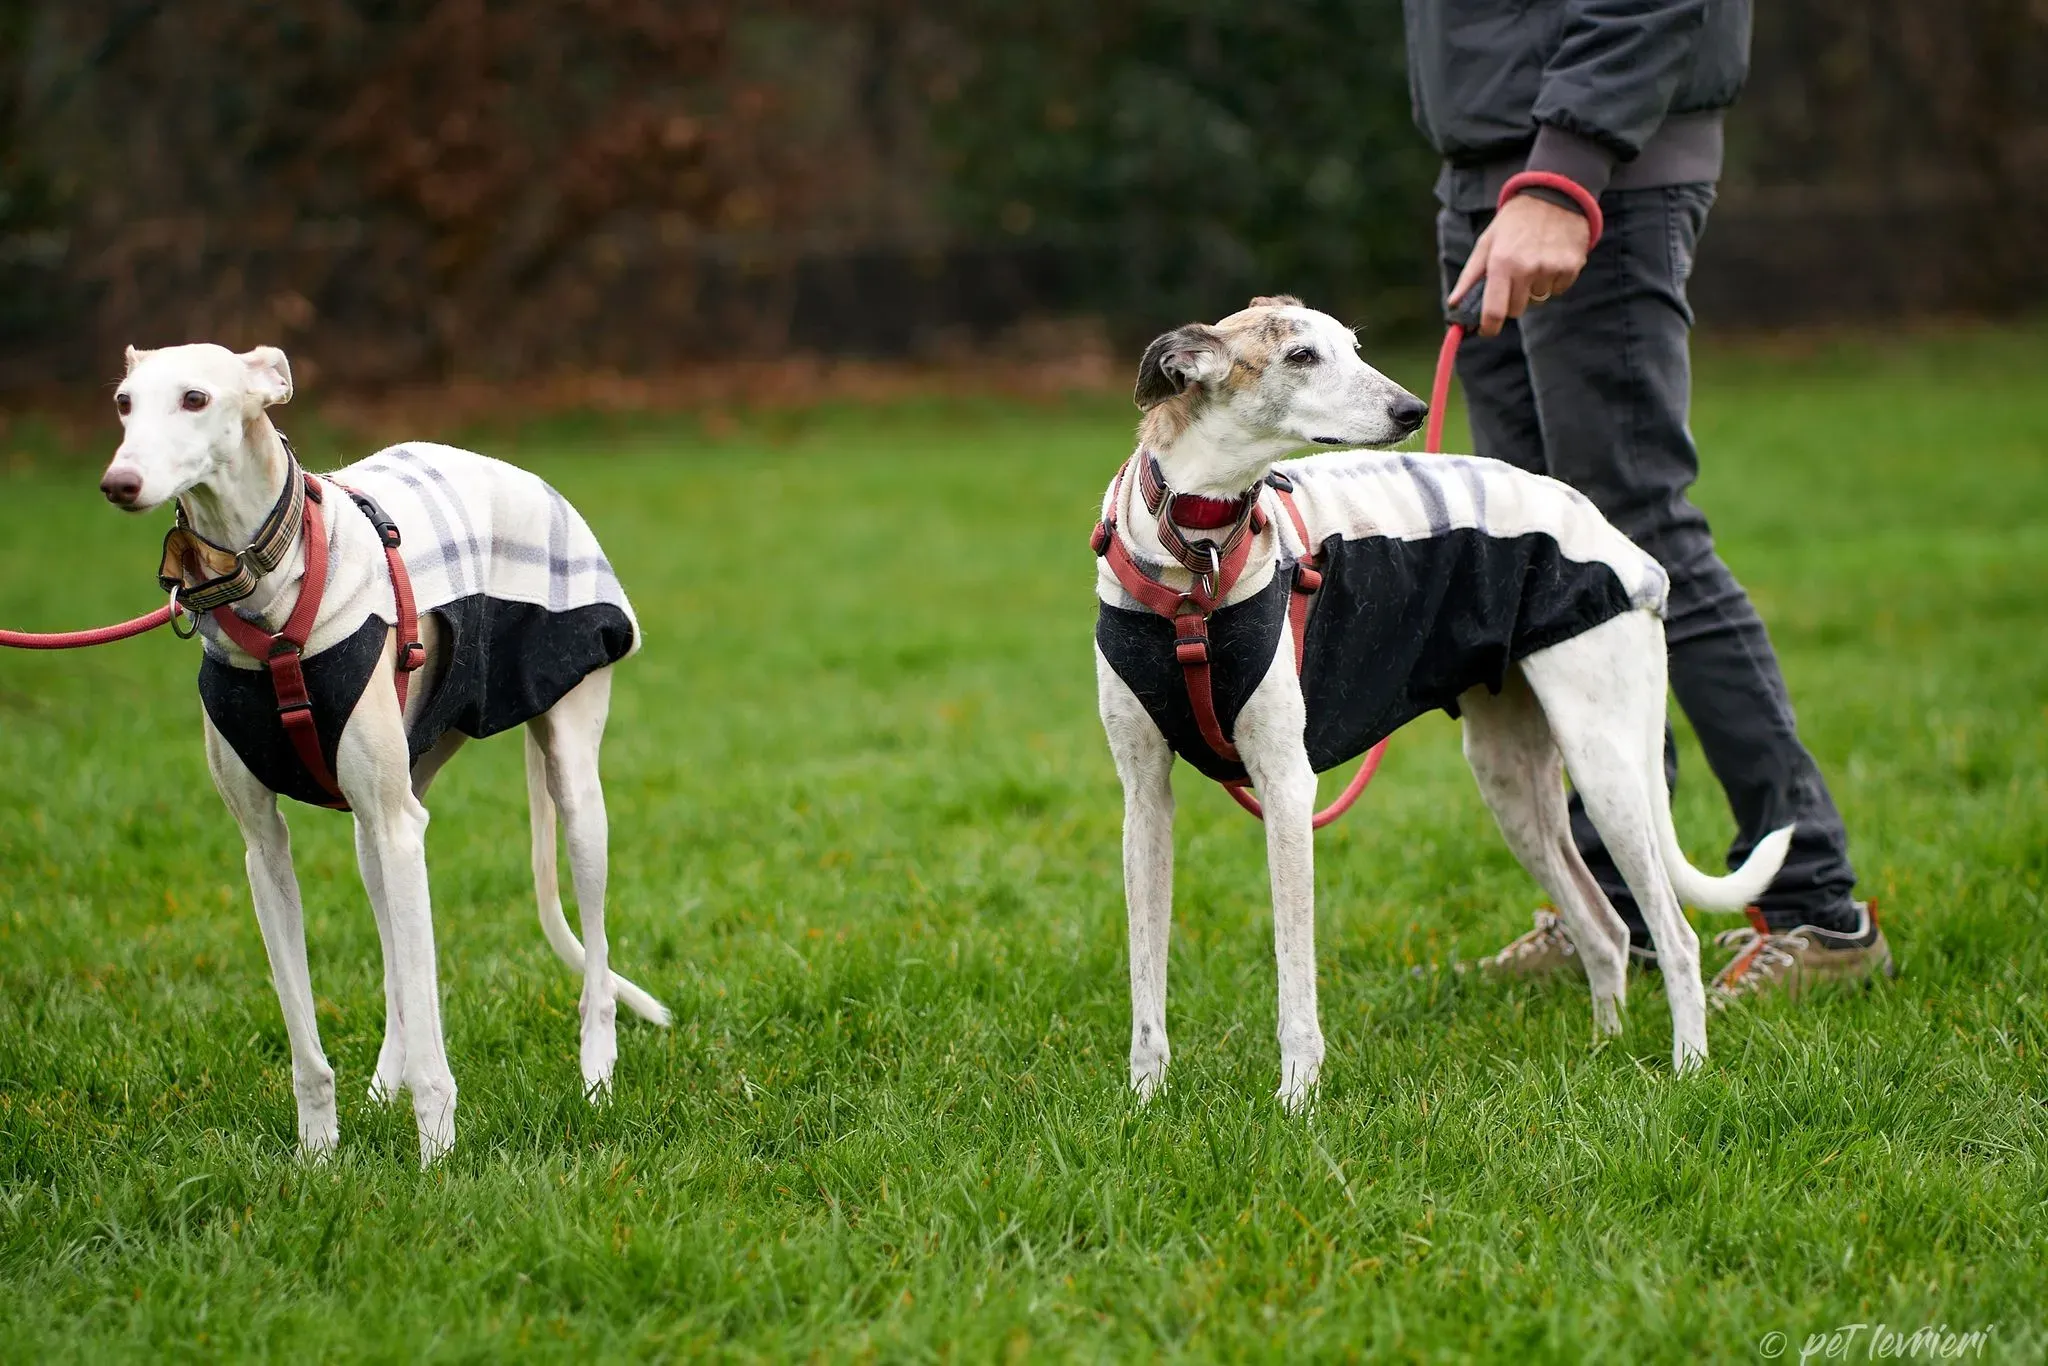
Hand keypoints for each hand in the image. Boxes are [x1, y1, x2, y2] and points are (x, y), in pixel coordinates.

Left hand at [1447, 192, 1592, 337]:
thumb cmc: (1514, 222)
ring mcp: (1551, 268)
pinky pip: (1558, 289)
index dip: (1489, 327)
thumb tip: (1453, 304)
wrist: (1554, 196)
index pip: (1495, 311)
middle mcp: (1527, 268)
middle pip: (1517, 310)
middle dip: (1511, 302)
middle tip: (1513, 280)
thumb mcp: (1486, 243)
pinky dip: (1553, 281)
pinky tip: (1550, 258)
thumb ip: (1470, 276)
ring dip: (1533, 289)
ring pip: (1539, 300)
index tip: (1486, 330)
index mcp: (1501, 263)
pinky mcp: (1571, 266)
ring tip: (1533, 262)